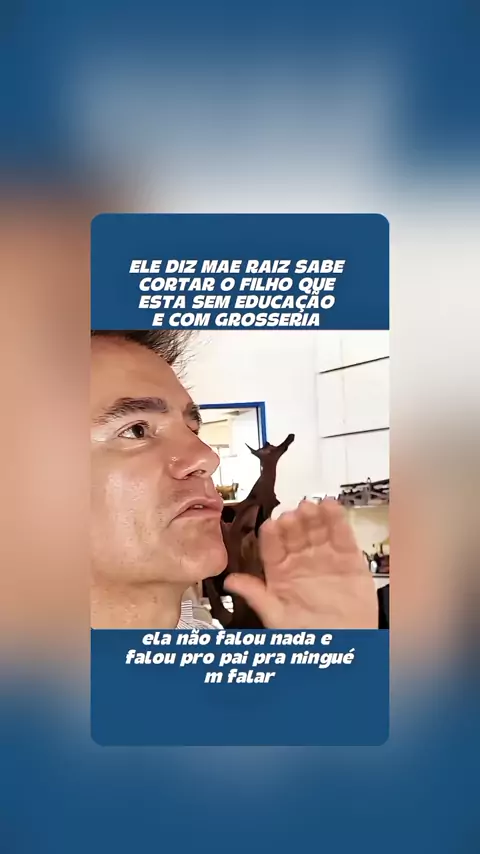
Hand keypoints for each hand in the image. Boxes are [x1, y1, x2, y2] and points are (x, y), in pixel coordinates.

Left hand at [224, 499, 377, 628]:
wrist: (345, 649)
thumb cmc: (309, 636)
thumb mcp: (277, 617)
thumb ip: (256, 596)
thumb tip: (229, 582)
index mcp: (280, 572)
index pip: (272, 547)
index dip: (272, 534)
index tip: (272, 525)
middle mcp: (300, 561)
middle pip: (294, 534)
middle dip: (292, 522)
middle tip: (292, 514)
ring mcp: (324, 557)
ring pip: (316, 530)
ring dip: (313, 516)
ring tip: (310, 507)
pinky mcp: (349, 558)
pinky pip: (342, 536)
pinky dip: (338, 520)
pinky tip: (331, 506)